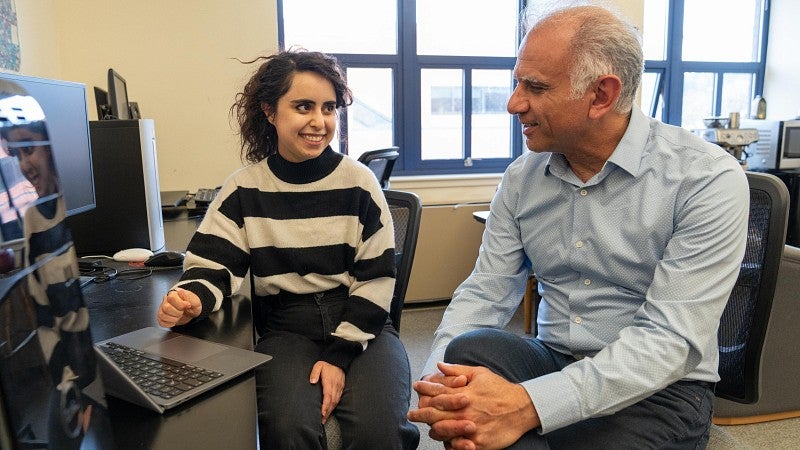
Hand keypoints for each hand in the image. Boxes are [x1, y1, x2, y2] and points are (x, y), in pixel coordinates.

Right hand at [156, 287, 200, 326]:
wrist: (190, 312)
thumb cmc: (192, 306)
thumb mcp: (195, 301)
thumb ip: (189, 296)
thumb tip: (180, 292)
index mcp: (174, 294)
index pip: (171, 298)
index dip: (180, 304)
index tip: (187, 306)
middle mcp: (166, 300)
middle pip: (166, 307)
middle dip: (177, 312)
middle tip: (183, 311)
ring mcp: (162, 309)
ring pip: (162, 315)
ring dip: (174, 318)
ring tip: (179, 316)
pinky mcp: (161, 317)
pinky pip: (162, 322)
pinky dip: (170, 324)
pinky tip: (175, 320)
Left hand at [309, 361, 344, 423]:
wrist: (338, 360)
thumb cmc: (327, 364)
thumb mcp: (318, 365)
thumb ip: (315, 373)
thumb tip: (312, 381)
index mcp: (329, 382)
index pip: (328, 396)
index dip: (325, 405)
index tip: (322, 413)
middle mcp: (335, 386)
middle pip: (332, 402)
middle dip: (327, 412)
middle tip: (322, 420)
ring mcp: (339, 387)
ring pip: (336, 401)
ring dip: (331, 410)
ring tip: (325, 418)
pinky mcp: (341, 387)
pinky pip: (338, 398)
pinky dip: (334, 406)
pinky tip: (331, 410)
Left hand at [408, 362, 539, 449]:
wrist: (523, 408)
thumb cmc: (501, 390)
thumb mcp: (480, 374)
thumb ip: (458, 370)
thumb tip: (440, 365)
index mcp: (464, 393)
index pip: (437, 391)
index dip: (424, 389)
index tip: (416, 386)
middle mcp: (465, 411)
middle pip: (435, 413)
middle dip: (420, 413)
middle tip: (411, 414)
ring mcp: (471, 428)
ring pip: (442, 431)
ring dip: (432, 428)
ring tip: (427, 427)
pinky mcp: (478, 443)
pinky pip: (457, 446)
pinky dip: (449, 444)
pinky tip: (445, 441)